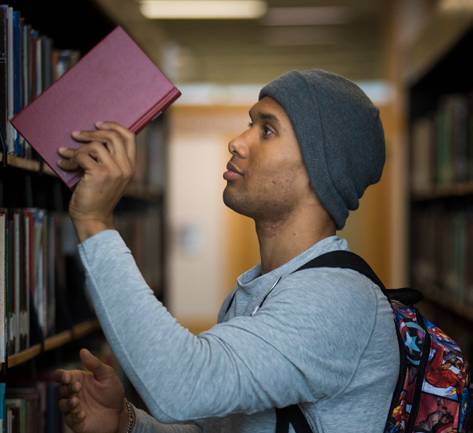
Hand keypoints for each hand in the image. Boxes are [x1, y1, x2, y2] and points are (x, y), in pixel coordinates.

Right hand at [53, 348, 126, 432]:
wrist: (120, 412)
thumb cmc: (113, 391)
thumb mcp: (107, 375)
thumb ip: (94, 364)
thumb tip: (82, 351)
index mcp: (78, 379)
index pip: (62, 376)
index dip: (60, 375)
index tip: (67, 377)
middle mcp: (73, 393)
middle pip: (61, 389)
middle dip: (67, 388)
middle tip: (78, 387)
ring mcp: (74, 407)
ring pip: (62, 405)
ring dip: (68, 403)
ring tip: (76, 401)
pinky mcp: (76, 421)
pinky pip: (69, 419)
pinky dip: (74, 416)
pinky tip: (82, 414)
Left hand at [57, 121, 136, 238]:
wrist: (93, 218)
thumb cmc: (98, 198)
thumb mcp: (110, 177)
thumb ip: (109, 160)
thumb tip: (92, 137)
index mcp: (131, 166)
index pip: (129, 137)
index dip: (114, 126)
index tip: (98, 124)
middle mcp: (125, 167)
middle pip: (112, 136)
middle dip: (92, 132)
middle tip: (76, 135)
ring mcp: (114, 170)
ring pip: (95, 145)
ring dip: (77, 148)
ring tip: (66, 153)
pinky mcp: (99, 174)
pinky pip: (82, 156)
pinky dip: (69, 159)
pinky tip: (63, 165)